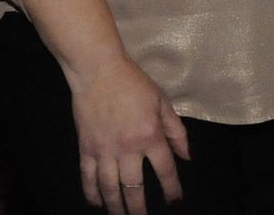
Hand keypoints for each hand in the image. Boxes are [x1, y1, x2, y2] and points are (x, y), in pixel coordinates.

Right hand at [67, 53, 190, 213]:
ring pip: (110, 188)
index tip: (175, 201)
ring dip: (117, 207)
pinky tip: (97, 204)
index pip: (165, 169)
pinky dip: (91, 193)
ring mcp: (105, 150)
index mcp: (150, 135)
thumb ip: (176, 130)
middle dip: (140, 208)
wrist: (98, 71)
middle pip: (135, 187)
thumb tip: (187, 156)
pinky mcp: (86, 148)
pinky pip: (88, 177)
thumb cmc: (133, 83)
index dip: (172, 188)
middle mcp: (128, 148)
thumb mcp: (162, 102)